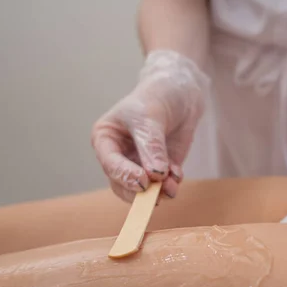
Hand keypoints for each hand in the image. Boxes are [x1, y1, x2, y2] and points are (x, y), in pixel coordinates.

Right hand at [91, 50, 209, 201]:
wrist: (181, 92)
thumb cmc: (157, 97)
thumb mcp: (151, 118)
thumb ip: (152, 147)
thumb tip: (156, 174)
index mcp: (105, 139)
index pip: (110, 164)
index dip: (125, 175)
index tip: (143, 182)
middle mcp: (119, 155)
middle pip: (122, 184)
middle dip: (141, 191)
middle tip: (156, 194)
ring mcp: (140, 164)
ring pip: (143, 189)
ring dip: (158, 191)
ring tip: (172, 185)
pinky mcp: (161, 169)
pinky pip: (162, 185)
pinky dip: (170, 184)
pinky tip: (178, 173)